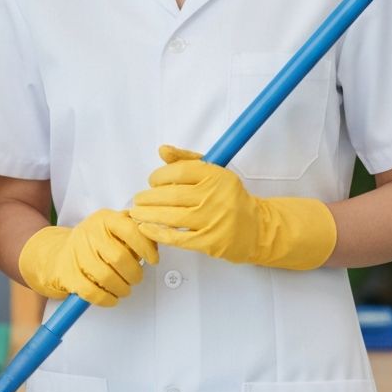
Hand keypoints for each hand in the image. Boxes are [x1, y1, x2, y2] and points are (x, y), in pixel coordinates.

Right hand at [18, 208, 158, 306]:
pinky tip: (112, 297)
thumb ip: (134, 229)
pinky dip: (107, 299)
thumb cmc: (92, 243)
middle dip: (134, 274)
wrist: (56, 253)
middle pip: (120, 258)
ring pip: (107, 277)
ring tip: (125, 289)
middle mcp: (89, 233)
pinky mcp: (68, 274)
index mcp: (104, 219)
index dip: (146, 247)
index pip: (131, 230)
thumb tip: (158, 235)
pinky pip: (92, 292)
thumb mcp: (112, 228)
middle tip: (136, 278)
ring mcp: (77, 253)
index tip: (153, 260)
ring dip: (122, 288)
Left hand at [129, 145, 336, 269]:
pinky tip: (146, 228)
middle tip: (137, 199)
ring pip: (172, 216)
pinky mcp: (210, 242)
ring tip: (136, 213)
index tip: (152, 182)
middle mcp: (215, 196)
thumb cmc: (229, 198)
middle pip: (172, 195)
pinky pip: (178, 238)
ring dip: (148, 215)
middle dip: (149, 198)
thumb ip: (186, 159)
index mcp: (215, 176)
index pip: (179, 172)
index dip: (159, 176)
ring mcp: (212, 220)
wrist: (256, 228)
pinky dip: (158, 233)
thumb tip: (162, 150)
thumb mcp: (213, 172)